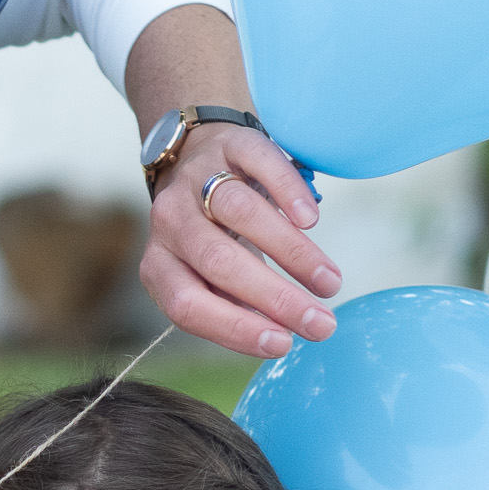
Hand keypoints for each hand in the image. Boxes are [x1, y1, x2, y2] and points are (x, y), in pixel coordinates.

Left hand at [143, 121, 342, 357]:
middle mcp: (169, 223)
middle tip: (322, 322)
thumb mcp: (210, 278)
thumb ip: (234, 307)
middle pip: (219, 262)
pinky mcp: (228, 145)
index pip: (187, 306)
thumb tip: (280, 340)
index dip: (235, 328)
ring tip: (330, 283)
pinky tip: (311, 220)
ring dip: (292, 252)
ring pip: (240, 213)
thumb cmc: (212, 237)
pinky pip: (257, 162)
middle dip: (276, 298)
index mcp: (159, 266)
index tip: (284, 344)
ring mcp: (195, 179)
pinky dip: (286, 191)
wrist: (196, 157)